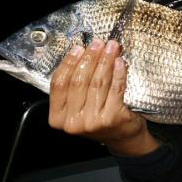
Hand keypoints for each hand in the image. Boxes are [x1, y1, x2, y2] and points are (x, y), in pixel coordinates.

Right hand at [48, 39, 159, 156]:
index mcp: (58, 118)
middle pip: (79, 81)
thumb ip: (74, 88)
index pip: (59, 85)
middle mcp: (73, 122)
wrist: (123, 138)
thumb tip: (82, 54)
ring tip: (111, 48)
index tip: (78, 48)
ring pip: (97, 83)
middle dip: (89, 58)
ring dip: (105, 61)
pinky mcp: (112, 117)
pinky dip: (118, 73)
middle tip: (98, 44)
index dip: (68, 63)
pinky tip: (120, 62)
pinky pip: (115, 89)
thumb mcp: (78, 107)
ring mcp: (93, 121)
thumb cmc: (100, 118)